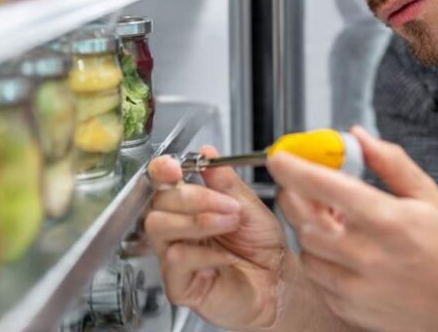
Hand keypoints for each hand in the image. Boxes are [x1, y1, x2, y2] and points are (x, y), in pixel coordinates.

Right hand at [145, 147, 285, 329]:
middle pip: (158, 202)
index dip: (161, 171)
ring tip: (230, 223)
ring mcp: (173, 258)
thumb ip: (225, 181)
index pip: (160, 183)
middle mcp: (176, 231)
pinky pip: (175, 259)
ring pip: (159, 227)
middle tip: (229, 205)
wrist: (279, 282)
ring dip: (198, 220)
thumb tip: (207, 152)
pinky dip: (204, 253)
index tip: (173, 167)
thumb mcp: (247, 204)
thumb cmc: (263, 247)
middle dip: (195, 197)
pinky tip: (226, 256)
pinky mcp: (178, 286)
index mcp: (188, 207)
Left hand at [268, 127, 437, 331]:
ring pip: (306, 250)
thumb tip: (358, 137)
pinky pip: (317, 278)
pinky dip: (321, 259)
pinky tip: (343, 250)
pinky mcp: (350, 308)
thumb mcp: (428, 196)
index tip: (280, 156)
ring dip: (311, 230)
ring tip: (336, 221)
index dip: (295, 168)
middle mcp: (368, 256)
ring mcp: (356, 287)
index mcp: (387, 221)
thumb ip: (390, 162)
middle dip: (297, 197)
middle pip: (305, 219)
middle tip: (305, 186)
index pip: (325, 187)